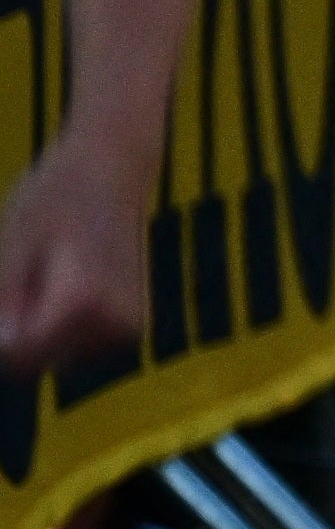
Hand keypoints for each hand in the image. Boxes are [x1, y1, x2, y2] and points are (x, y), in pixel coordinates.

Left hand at [0, 148, 151, 380]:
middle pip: (34, 361)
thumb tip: (3, 344)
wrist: (114, 168)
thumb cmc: (56, 196)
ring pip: (52, 357)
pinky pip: (72, 347)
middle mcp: (116, 324)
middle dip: (15, 331)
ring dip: (33, 328)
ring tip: (42, 276)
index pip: (20, 357)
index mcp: (86, 304)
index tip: (1, 290)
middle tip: (23, 277)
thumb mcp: (12, 245)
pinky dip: (54, 327)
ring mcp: (127, 329)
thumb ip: (4, 301)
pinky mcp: (128, 328)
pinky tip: (59, 286)